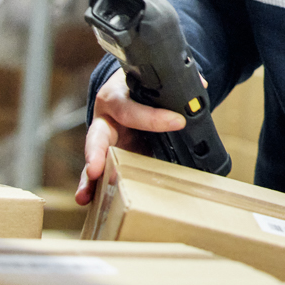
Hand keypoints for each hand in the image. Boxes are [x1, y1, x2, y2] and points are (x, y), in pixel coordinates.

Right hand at [73, 70, 185, 205]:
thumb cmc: (139, 89)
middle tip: (95, 169)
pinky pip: (97, 173)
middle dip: (96, 152)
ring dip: (89, 179)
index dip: (152, 117)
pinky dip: (91, 187)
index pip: (130, 108)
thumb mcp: (151, 83)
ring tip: (85, 196)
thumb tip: (199, 84)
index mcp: (115, 97)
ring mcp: (103, 141)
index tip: (178, 122)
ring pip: (93, 159)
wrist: (129, 94)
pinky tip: (87, 200)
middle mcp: (104, 120)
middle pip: (97, 136)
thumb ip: (172, 86)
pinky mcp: (107, 158)